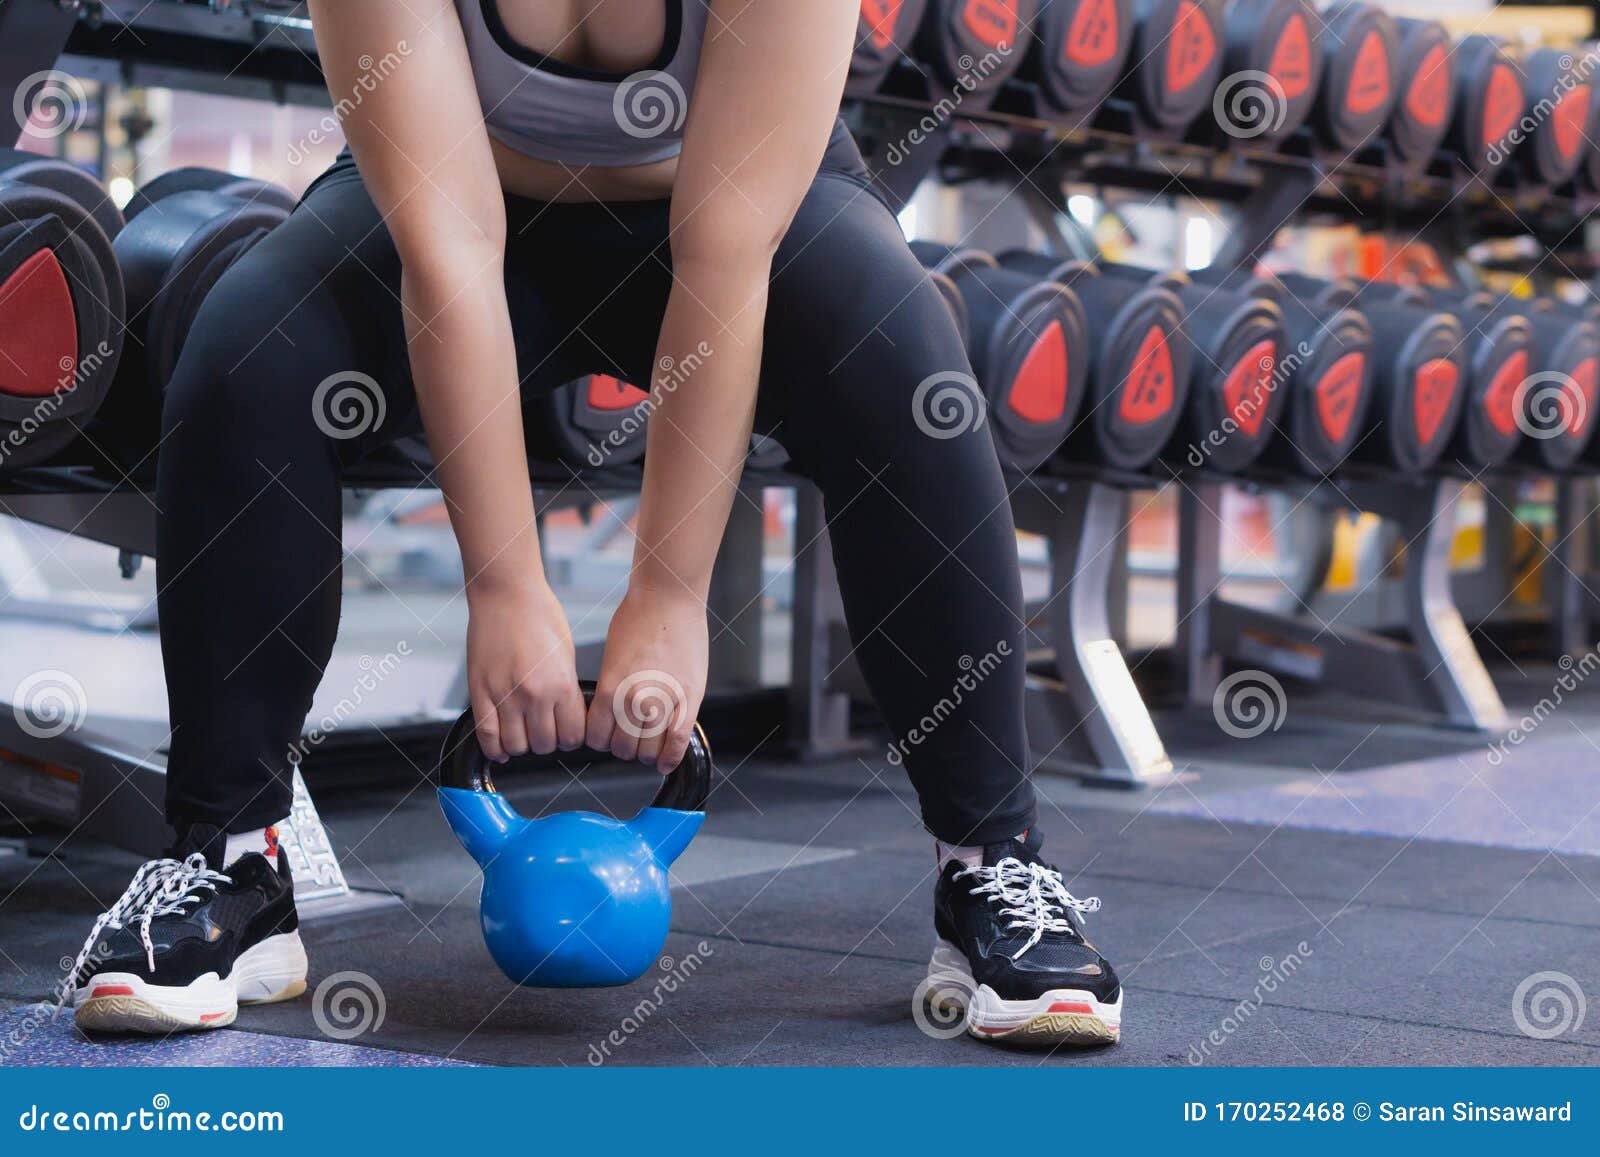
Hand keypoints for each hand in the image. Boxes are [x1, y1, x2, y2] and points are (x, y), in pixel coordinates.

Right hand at [465, 579, 585, 762]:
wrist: (507, 594)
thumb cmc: (539, 616)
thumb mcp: (567, 655)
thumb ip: (567, 690)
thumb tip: (568, 716)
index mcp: (561, 685)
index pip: (572, 737)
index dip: (571, 738)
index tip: (568, 733)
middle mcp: (534, 695)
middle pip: (545, 745)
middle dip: (548, 742)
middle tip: (546, 730)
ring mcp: (504, 695)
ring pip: (517, 745)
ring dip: (523, 744)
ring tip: (525, 732)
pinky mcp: (480, 692)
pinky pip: (487, 735)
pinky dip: (496, 748)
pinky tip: (502, 747)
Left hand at [588, 586, 707, 773]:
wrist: (668, 599)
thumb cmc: (638, 619)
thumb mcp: (611, 658)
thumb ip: (612, 691)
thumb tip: (613, 716)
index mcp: (609, 690)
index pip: (597, 738)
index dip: (601, 740)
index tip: (606, 736)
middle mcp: (634, 702)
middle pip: (623, 749)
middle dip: (623, 746)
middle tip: (628, 737)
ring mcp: (664, 703)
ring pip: (649, 751)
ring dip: (646, 751)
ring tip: (648, 741)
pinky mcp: (689, 701)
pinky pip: (678, 743)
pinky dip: (670, 758)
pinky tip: (665, 762)